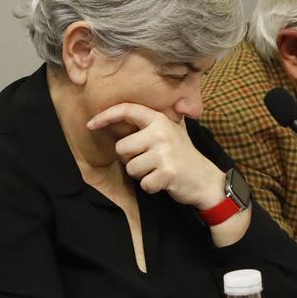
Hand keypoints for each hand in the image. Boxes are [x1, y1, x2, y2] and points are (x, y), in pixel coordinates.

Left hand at [87, 103, 225, 208]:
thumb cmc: (183, 155)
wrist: (206, 179)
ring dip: (141, 174)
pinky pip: (143, 184)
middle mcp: (161, 133)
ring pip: (130, 168)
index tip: (90, 124)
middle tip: (150, 160)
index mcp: (159, 120)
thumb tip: (123, 111)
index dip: (106, 116)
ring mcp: (164, 153)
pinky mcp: (167, 173)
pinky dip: (150, 187)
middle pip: (122, 148)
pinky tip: (163, 181)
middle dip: (130, 159)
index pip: (127, 110)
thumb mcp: (172, 130)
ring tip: (158, 170)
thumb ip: (151, 121)